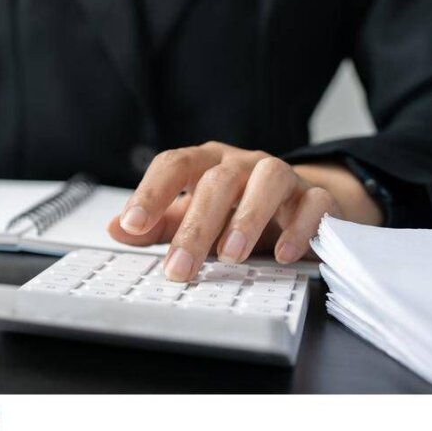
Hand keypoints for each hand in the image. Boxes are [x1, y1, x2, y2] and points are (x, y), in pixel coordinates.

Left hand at [108, 141, 382, 280]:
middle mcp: (242, 163)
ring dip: (247, 218)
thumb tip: (116, 229)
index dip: (151, 192)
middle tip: (179, 267)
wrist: (295, 207)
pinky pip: (313, 203)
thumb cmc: (233, 210)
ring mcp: (282, 176)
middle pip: (217, 181)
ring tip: (229, 256)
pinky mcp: (315, 196)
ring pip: (268, 180)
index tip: (132, 225)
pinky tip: (283, 256)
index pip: (173, 164)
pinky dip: (300, 228)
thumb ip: (156, 224)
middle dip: (195, 227)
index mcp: (205, 162)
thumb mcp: (190, 216)